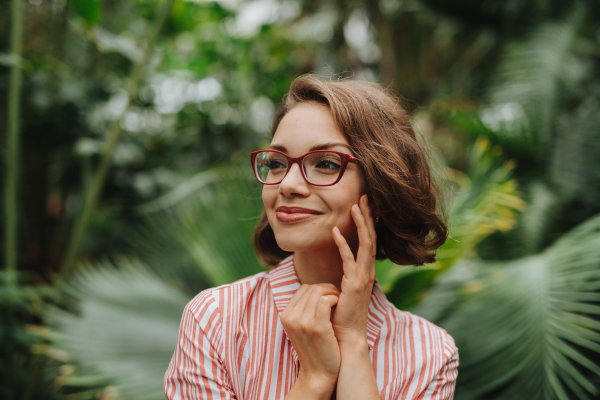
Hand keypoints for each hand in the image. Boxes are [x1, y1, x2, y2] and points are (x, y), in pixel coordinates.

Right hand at [280, 283, 340, 391]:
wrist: (318, 374)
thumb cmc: (315, 348)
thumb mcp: (302, 327)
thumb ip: (304, 309)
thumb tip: (318, 289)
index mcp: (286, 315)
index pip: (304, 288)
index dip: (319, 288)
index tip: (330, 297)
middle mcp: (291, 317)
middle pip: (312, 287)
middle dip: (328, 289)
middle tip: (337, 298)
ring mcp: (302, 321)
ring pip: (319, 291)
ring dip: (333, 293)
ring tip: (339, 303)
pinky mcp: (316, 326)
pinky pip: (325, 300)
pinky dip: (335, 299)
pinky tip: (339, 306)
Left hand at [331, 194, 376, 345]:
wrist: (347, 336)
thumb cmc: (343, 313)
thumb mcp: (346, 288)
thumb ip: (346, 274)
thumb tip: (342, 263)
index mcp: (366, 271)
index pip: (369, 241)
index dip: (368, 222)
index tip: (364, 204)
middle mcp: (368, 271)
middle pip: (371, 237)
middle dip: (368, 216)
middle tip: (365, 196)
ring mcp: (363, 277)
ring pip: (365, 244)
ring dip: (360, 223)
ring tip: (356, 205)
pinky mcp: (354, 284)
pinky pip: (349, 259)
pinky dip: (342, 244)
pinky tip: (334, 231)